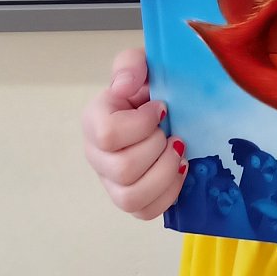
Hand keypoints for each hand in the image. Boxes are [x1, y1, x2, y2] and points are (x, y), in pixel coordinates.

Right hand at [81, 47, 186, 220]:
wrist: (168, 106)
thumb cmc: (152, 85)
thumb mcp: (143, 63)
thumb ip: (130, 64)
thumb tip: (123, 87)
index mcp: (95, 120)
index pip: (108, 134)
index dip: (142, 123)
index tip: (161, 107)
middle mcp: (97, 155)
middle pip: (123, 169)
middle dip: (157, 148)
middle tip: (171, 131)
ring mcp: (112, 182)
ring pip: (131, 198)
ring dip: (164, 174)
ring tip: (178, 152)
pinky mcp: (132, 200)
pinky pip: (145, 212)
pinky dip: (169, 193)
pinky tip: (180, 170)